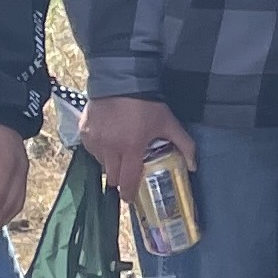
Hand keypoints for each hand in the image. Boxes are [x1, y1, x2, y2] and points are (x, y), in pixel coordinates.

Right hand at [79, 95, 196, 207]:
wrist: (121, 79)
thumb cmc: (147, 104)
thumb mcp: (169, 123)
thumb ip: (184, 145)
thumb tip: (194, 167)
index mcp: (131, 148)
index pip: (127, 181)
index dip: (129, 193)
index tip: (130, 198)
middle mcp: (110, 148)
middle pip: (112, 177)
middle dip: (119, 179)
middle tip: (127, 173)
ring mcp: (94, 140)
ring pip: (100, 163)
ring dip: (110, 163)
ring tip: (119, 153)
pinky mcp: (84, 131)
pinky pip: (90, 149)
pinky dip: (99, 150)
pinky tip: (108, 141)